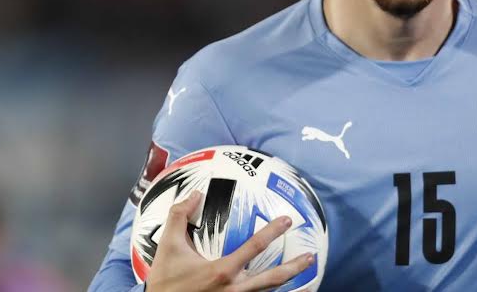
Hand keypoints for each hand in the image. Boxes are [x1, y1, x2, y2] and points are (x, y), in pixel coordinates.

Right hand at [145, 191, 315, 291]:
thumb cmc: (165, 283)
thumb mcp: (168, 247)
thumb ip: (179, 217)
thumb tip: (195, 194)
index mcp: (222, 271)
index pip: (254, 247)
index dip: (273, 231)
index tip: (287, 221)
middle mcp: (234, 290)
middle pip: (272, 278)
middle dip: (294, 267)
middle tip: (310, 257)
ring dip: (291, 290)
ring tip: (309, 285)